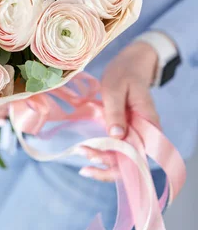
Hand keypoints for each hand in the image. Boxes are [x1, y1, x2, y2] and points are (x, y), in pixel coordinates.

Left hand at [79, 41, 159, 181]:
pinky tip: (87, 152)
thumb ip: (116, 111)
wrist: (131, 64)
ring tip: (82, 154)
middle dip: (107, 166)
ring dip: (104, 160)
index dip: (118, 161)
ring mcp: (135, 132)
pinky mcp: (126, 130)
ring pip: (124, 157)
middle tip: (84, 160)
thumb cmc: (124, 73)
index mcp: (147, 122)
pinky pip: (118, 147)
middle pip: (131, 161)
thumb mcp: (115, 88)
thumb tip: (117, 136)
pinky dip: (104, 151)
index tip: (94, 156)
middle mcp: (144, 132)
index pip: (139, 153)